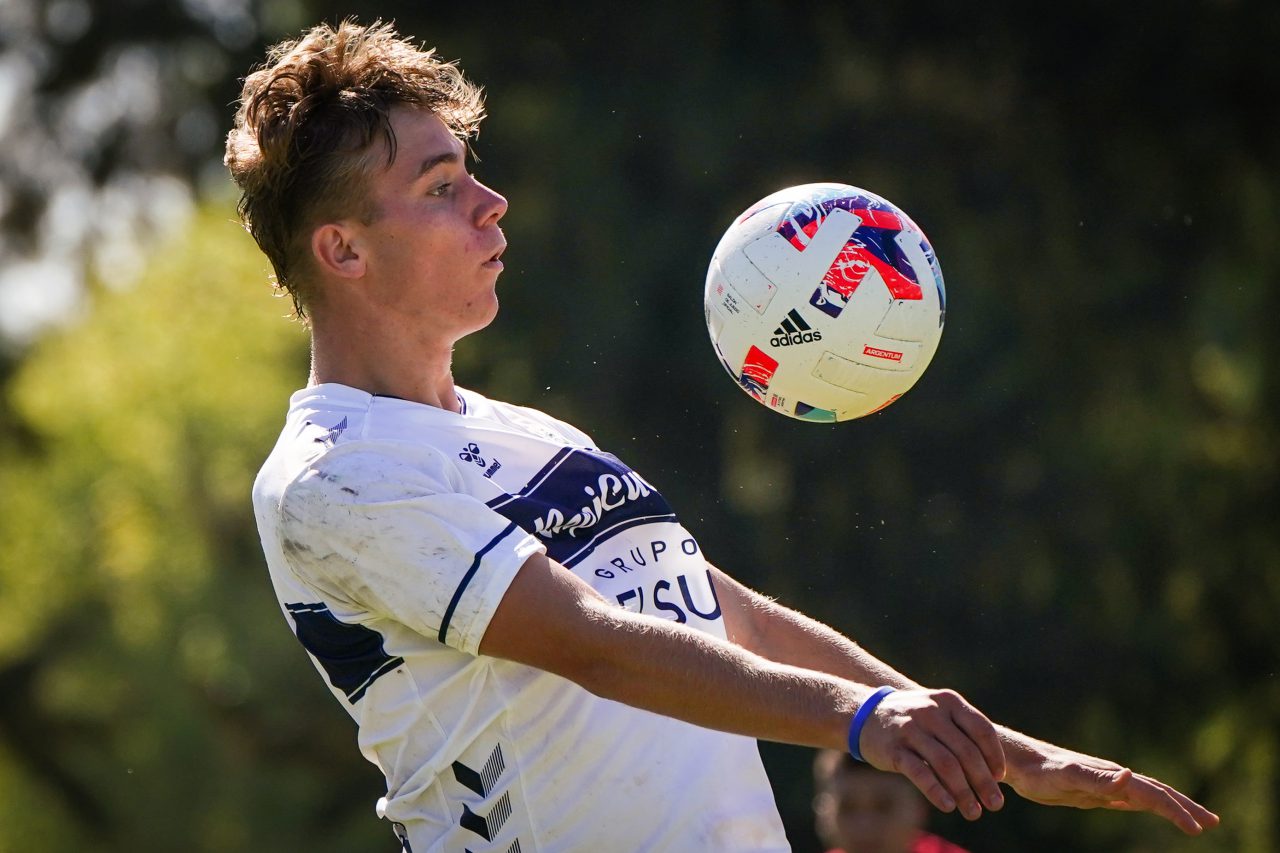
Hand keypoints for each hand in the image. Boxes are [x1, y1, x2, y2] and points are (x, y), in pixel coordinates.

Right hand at [858, 688, 1006, 820]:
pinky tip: (948, 806)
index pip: (982, 730)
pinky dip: (936, 792)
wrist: (865, 714)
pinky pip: (920, 773)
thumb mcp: (938, 713)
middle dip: (984, 782)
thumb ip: (963, 733)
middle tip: (995, 804)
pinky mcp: (893, 748)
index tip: (1000, 779)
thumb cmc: (913, 720)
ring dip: (964, 792)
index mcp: (948, 701)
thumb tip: (994, 773)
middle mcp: (931, 711)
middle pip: (966, 751)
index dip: (995, 757)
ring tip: (974, 812)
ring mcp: (910, 728)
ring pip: (946, 764)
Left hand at [1001, 731, 1219, 834]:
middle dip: (1185, 807)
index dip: (1177, 810)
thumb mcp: (1067, 777)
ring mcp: (1106, 784)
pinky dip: (1147, 805)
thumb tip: (1130, 775)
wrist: (1017, 762)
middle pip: (1158, 791)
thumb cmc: (1039, 771)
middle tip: (1213, 823)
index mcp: (1113, 775)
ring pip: (1146, 795)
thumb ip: (1097, 779)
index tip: (1199, 828)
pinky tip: (1149, 809)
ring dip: (1171, 806)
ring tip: (1193, 820)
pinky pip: (1128, 799)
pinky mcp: (1094, 792)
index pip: (1153, 794)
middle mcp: (1113, 777)